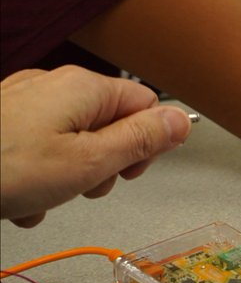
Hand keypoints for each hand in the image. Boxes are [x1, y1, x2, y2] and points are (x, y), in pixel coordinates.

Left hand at [0, 67, 192, 227]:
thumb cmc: (4, 170)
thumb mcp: (88, 163)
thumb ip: (140, 141)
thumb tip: (181, 121)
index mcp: (84, 88)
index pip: (146, 105)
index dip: (145, 144)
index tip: (127, 173)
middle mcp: (55, 84)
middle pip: (109, 122)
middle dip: (103, 163)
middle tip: (83, 188)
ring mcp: (24, 99)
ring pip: (72, 139)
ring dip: (67, 176)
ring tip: (44, 197)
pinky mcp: (2, 119)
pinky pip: (38, 145)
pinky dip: (36, 174)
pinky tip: (19, 198)